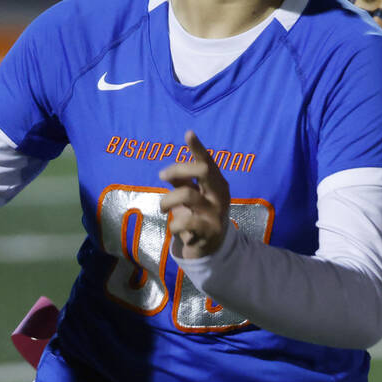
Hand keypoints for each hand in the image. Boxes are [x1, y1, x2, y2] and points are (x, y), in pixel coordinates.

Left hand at [158, 130, 229, 258]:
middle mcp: (220, 194)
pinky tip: (173, 228)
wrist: (210, 247)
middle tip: (162, 175)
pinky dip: (173, 225)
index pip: (208, 161)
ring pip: (188, 195)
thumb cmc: (197, 215)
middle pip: (204, 170)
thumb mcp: (190, 196)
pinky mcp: (210, 231)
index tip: (188, 133)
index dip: (198, 147)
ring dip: (167, 201)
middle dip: (179, 169)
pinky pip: (186, 222)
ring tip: (162, 208)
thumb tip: (166, 173)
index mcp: (217, 183)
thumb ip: (181, 182)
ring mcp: (217, 212)